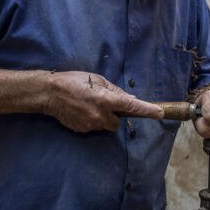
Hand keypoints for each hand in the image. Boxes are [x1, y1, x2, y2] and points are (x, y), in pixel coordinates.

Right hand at [43, 71, 163, 132]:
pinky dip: (92, 120)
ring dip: (103, 118)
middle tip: (103, 103)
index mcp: (107, 99)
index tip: (160, 113)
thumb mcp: (97, 79)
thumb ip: (114, 90)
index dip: (147, 110)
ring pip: (106, 125)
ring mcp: (91, 125)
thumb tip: (128, 98)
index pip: (132, 107)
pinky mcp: (82, 130)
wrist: (50, 93)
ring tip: (89, 106)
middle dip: (115, 115)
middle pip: (118, 122)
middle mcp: (101, 115)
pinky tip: (81, 111)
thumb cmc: (74, 81)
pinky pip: (94, 127)